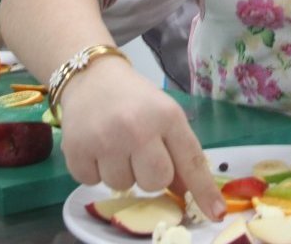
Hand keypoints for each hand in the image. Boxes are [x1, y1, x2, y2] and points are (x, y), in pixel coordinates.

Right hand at [58, 57, 224, 221]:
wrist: (90, 77)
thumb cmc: (134, 99)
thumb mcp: (164, 115)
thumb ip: (178, 152)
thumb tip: (187, 193)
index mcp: (166, 116)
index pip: (190, 161)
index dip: (203, 190)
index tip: (215, 212)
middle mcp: (136, 128)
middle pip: (155, 182)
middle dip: (150, 175)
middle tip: (139, 153)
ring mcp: (104, 140)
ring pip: (122, 186)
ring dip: (120, 172)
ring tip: (114, 145)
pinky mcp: (75, 149)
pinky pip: (92, 182)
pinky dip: (94, 170)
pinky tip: (95, 146)